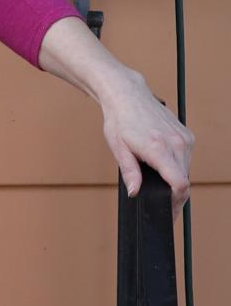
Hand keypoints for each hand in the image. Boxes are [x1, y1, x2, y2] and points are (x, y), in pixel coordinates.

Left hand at [101, 70, 193, 208]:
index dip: (174, 202)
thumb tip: (135, 192)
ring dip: (176, 180)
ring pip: (186, 171)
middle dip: (174, 196)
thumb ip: (130, 173)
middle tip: (160, 204)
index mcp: (159, 148)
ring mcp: (185, 139)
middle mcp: (177, 143)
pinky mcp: (187, 136)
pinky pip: (187, 159)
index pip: (180, 183)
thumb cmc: (120, 120)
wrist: (128, 96)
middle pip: (184, 181)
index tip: (166, 210)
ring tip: (159, 182)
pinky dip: (177, 167)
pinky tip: (164, 164)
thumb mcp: (119, 149)